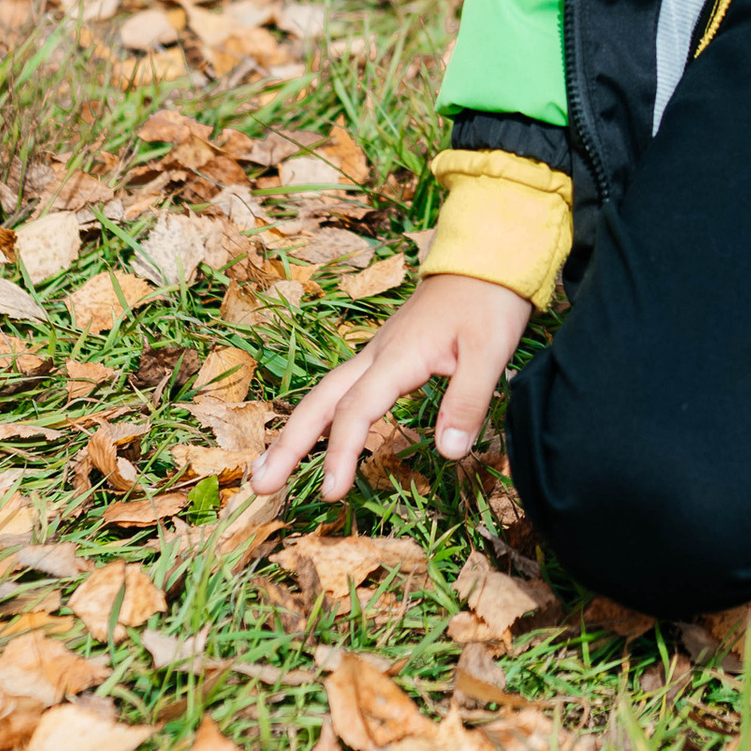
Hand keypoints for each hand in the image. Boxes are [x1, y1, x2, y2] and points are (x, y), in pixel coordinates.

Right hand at [248, 274, 531, 503]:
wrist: (485, 258)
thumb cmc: (488, 302)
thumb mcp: (491, 351)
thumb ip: (468, 401)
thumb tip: (448, 452)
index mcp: (397, 355)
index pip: (357, 409)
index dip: (340, 451)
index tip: (330, 492)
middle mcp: (376, 355)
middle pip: (321, 401)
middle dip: (288, 444)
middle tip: (259, 486)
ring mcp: (377, 353)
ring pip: (325, 394)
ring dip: (295, 432)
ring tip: (265, 471)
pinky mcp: (386, 356)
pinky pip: (342, 390)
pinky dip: (319, 417)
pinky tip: (310, 436)